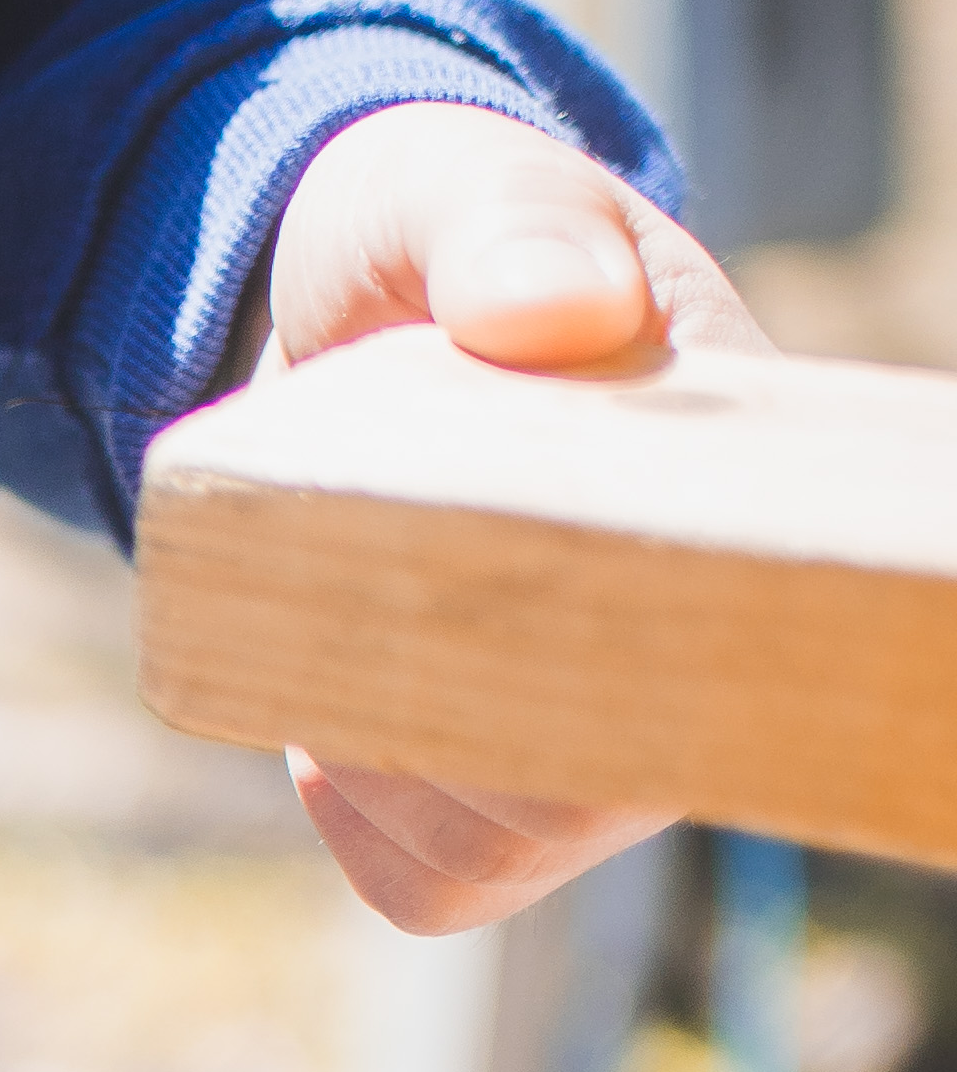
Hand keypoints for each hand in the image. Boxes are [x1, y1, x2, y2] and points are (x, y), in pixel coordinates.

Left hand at [246, 103, 768, 935]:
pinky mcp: (510, 808)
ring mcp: (617, 744)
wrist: (358, 315)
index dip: (601, 643)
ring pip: (505, 841)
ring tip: (336, 597)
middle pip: (602, 781)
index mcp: (738, 490)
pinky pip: (437, 881)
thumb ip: (506, 224)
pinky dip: (354, 808)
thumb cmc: (432, 240)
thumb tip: (564, 311)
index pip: (734, 633)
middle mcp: (706, 643)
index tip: (463, 577)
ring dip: (380, 747)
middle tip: (348, 563)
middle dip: (443, 695)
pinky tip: (332, 698)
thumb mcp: (450, 189)